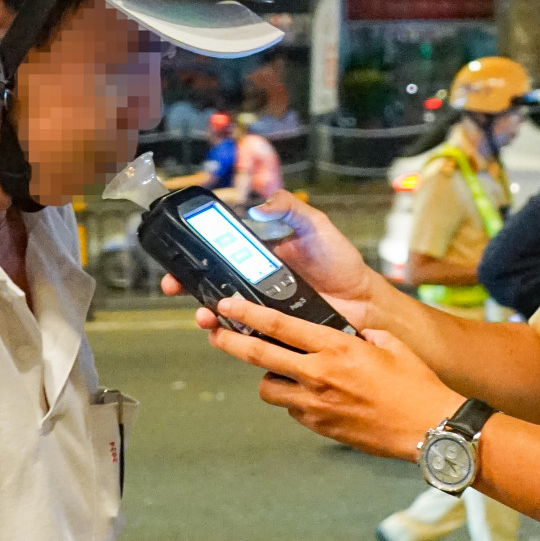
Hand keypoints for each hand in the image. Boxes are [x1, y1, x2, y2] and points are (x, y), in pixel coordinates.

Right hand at [160, 190, 380, 326]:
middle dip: (187, 286)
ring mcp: (262, 307)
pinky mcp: (271, 330)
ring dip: (205, 313)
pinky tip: (223, 334)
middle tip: (176, 288)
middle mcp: (255, 281)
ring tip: (205, 315)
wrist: (363, 300)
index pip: (218, 253)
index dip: (194, 256)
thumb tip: (259, 205)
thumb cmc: (340, 261)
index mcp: (259, 254)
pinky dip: (228, 335)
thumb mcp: (315, 224)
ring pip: (222, 311)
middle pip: (210, 283)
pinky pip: (243, 334)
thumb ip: (289, 207)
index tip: (177, 259)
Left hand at [200, 296, 463, 458]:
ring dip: (269, 377)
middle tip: (215, 332)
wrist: (428, 426)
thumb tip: (342, 332)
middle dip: (230, 341)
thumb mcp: (390, 343)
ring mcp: (316, 404)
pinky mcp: (320, 426)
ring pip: (268, 388)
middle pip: (258, 356)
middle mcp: (320, 374)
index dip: (247, 313)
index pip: (279, 325)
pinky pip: (293, 409)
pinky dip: (295, 400)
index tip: (228, 304)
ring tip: (282, 372)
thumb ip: (359, 334)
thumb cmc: (416, 384)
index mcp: (337, 347)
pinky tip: (314, 395)